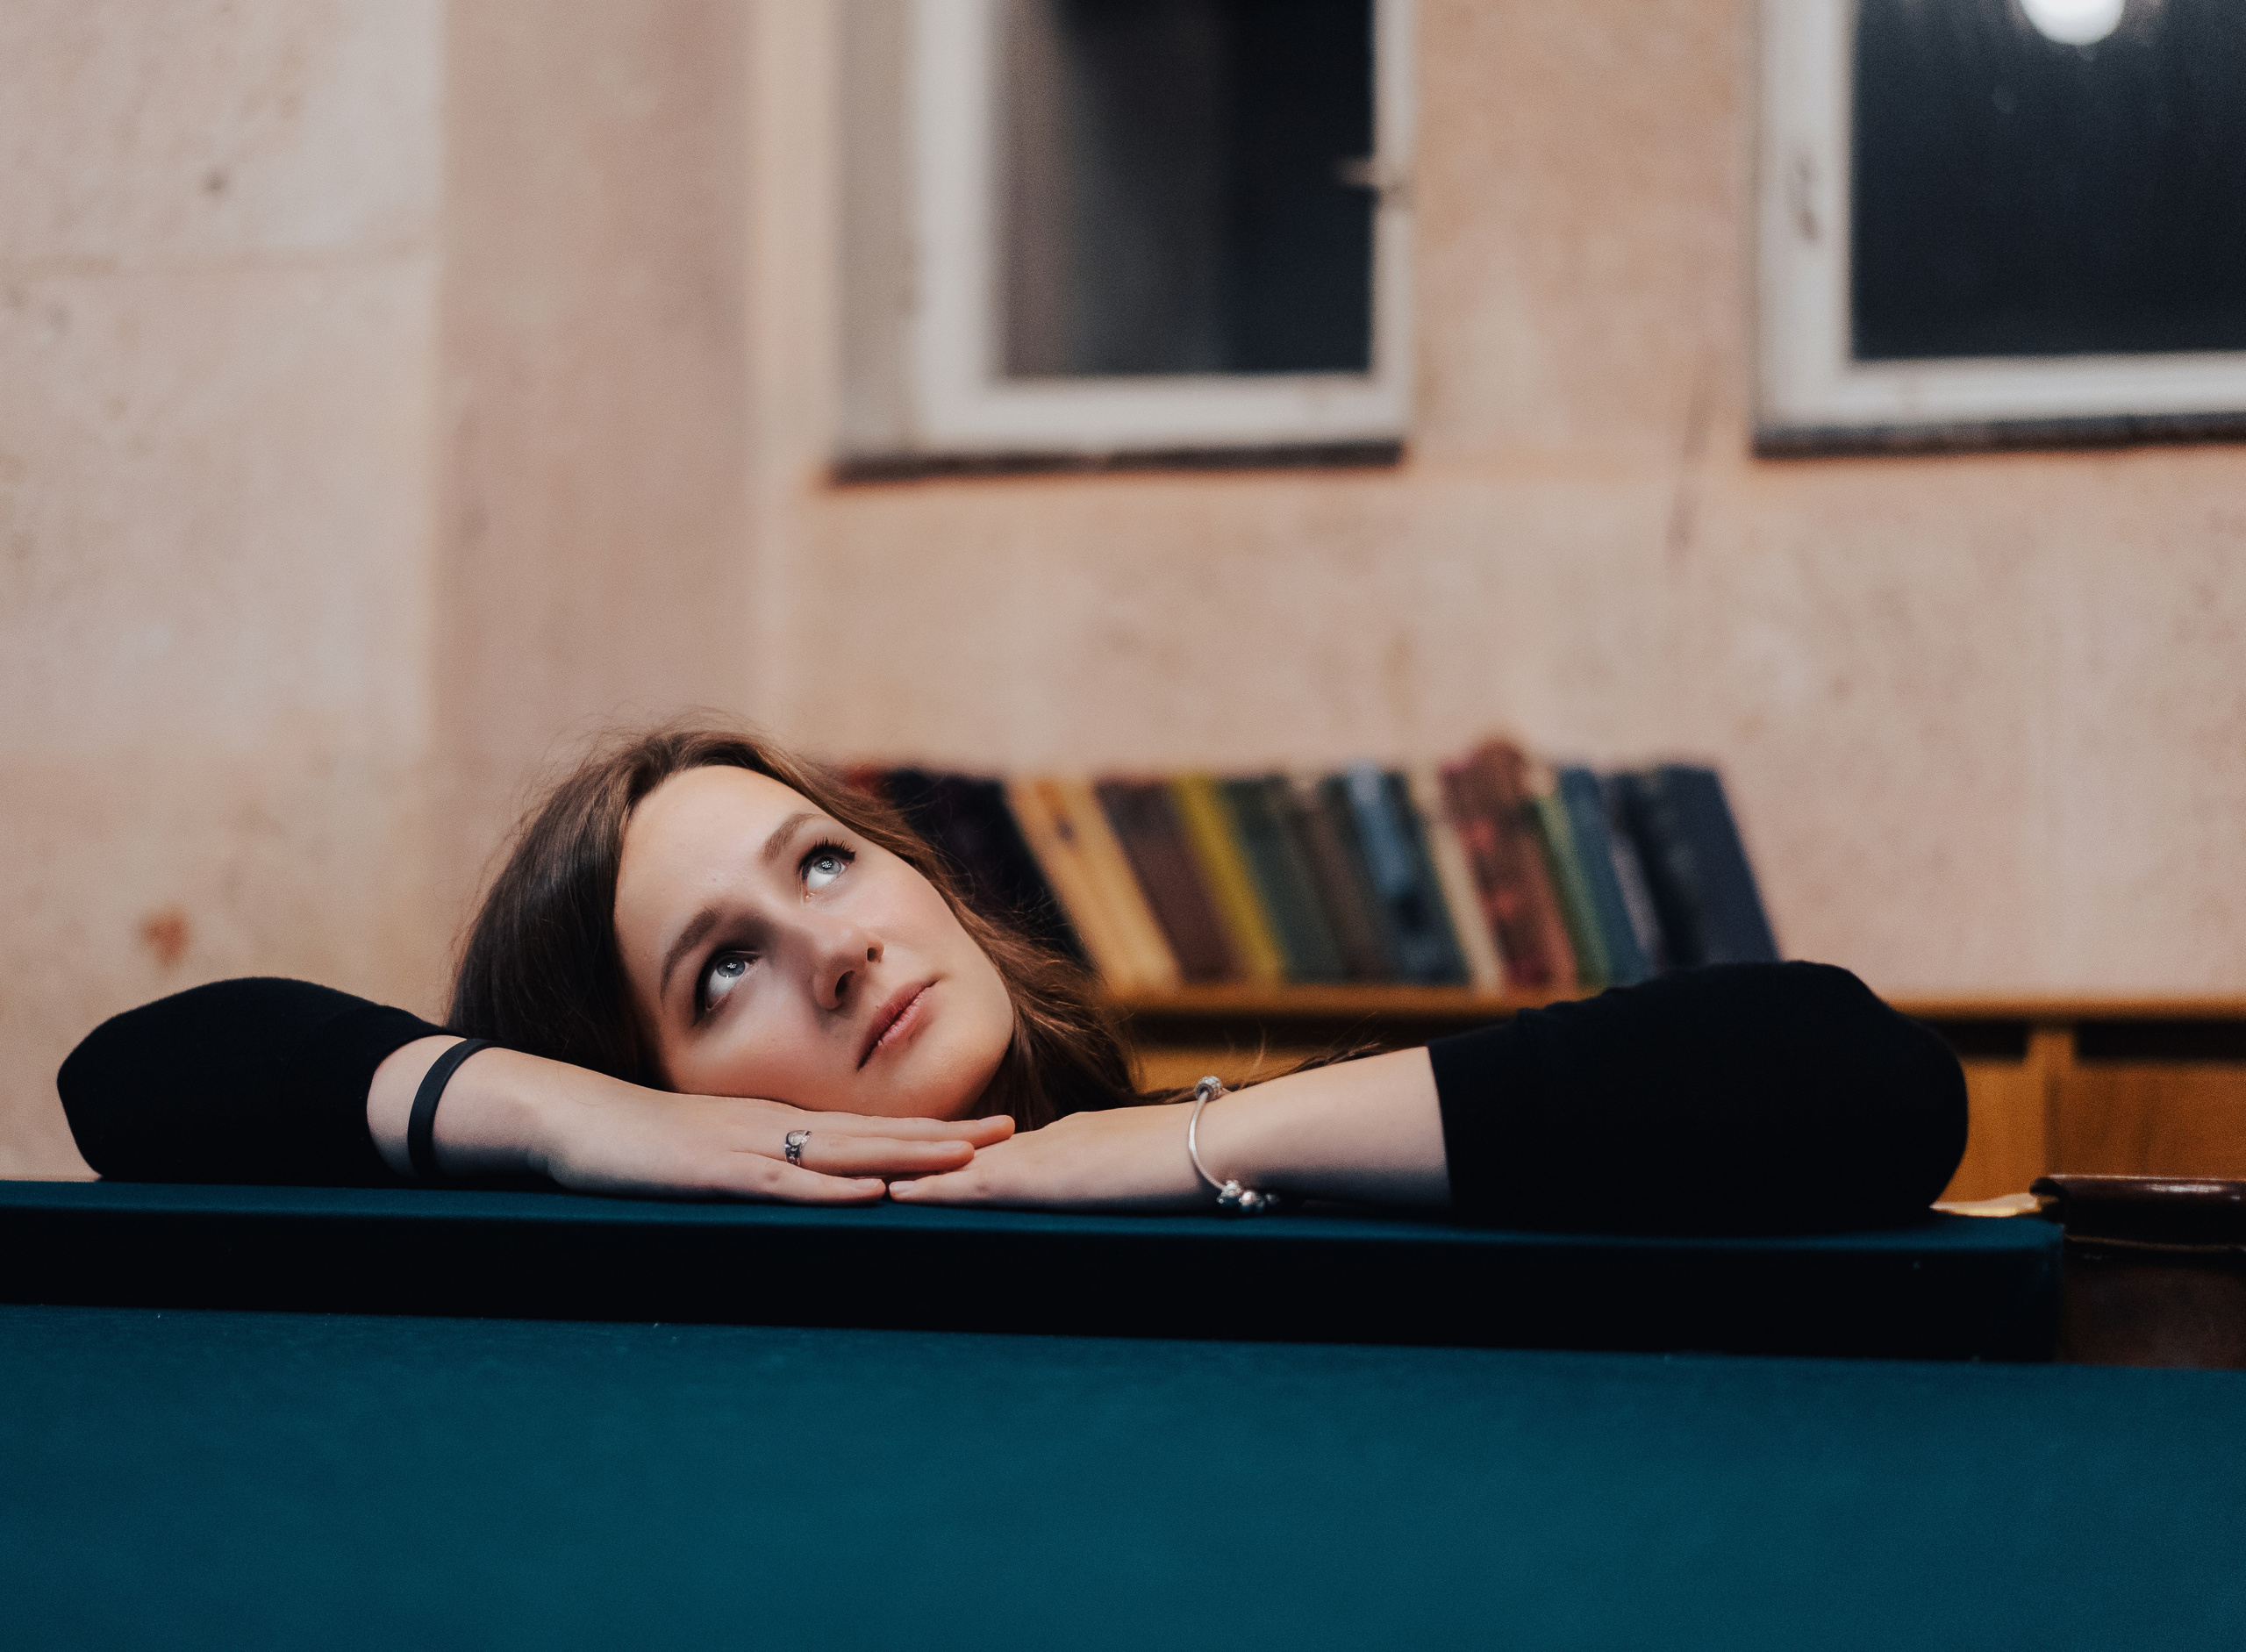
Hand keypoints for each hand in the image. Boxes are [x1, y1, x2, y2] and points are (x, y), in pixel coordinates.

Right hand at [533, 1084, 1016, 1202]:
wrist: (573, 1120)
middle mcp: (778, 1129)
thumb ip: (769, 1168)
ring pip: (844, 1153)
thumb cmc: (644, 1144)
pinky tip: (871, 1194)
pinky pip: (782, 1183)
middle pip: (879, 1133)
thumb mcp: (721, 1153)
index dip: (938, 1131)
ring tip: (968, 1159)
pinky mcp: (715, 1174)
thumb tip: (821, 1191)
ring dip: (908, 1156)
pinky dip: (831, 1191)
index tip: (997, 1132)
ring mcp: (749, 1147)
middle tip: (1014, 1134)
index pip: (877, 1128)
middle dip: (948, 1136)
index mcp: (784, 1126)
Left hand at [887, 1102, 1206, 1211]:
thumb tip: (1125, 1199)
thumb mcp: (1156, 1175)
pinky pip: (977, 1184)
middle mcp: (1049, 1138)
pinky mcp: (1049, 1178)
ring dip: (908, 1172)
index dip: (951, 1157)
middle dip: (913, 1160)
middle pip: (966, 1152)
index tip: (910, 1163)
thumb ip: (1129, 1185)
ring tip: (855, 1178)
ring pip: (960, 1164)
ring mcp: (1046, 1154)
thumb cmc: (1211, 1162)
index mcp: (1073, 1139)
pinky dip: (934, 1189)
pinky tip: (896, 1196)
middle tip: (858, 1164)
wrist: (1230, 1142)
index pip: (999, 1150)